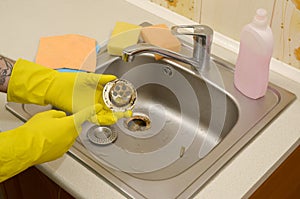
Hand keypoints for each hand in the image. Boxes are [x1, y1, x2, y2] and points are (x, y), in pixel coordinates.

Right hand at [0, 104, 99, 181]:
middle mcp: (71, 136)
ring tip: (47, 133)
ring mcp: (66, 146)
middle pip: (75, 127)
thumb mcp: (46, 115)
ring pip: (68, 137)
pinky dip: (57, 142)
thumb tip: (62, 117)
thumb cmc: (34, 131)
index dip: (92, 110)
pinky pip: (62, 145)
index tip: (97, 107)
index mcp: (70, 124)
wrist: (25, 148)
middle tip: (55, 123)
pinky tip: (46, 141)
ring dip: (62, 134)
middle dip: (68, 124)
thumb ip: (58, 114)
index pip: (84, 115)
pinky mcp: (60, 153)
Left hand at [7, 59, 130, 124]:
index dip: (120, 102)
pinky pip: (94, 117)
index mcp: (98, 92)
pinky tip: (108, 117)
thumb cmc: (70, 80)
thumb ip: (103, 78)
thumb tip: (114, 78)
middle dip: (119, 112)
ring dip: (112, 116)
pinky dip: (101, 118)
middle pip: (110, 109)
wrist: (56, 86)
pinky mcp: (83, 112)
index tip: (128, 103)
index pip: (112, 99)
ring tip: (119, 116)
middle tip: (127, 112)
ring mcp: (90, 107)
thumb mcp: (90, 77)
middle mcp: (95, 101)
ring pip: (104, 115)